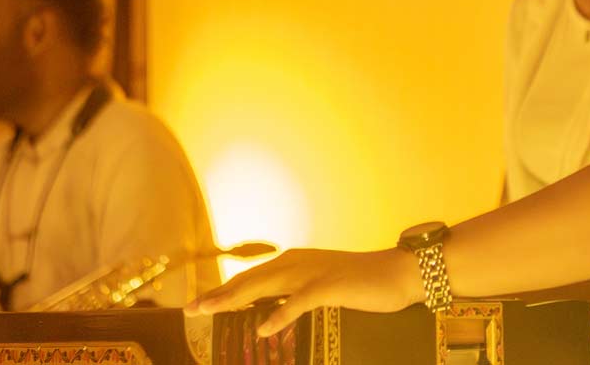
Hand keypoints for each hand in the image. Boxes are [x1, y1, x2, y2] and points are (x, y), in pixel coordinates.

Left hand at [185, 247, 422, 335]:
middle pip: (249, 280)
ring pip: (263, 286)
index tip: (200, 302)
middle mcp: (297, 261)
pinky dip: (279, 315)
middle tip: (192, 308)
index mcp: (294, 261)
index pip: (251, 277)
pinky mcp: (329, 286)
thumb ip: (297, 294)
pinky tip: (263, 328)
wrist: (398, 272)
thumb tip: (271, 316)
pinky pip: (298, 302)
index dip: (224, 289)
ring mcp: (312, 273)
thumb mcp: (323, 285)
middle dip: (218, 294)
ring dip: (235, 299)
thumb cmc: (363, 282)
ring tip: (210, 311)